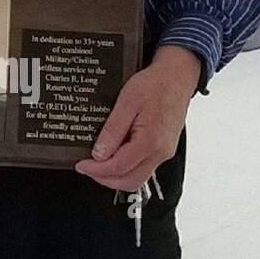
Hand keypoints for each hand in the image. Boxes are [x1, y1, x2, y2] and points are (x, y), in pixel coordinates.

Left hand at [75, 45, 199, 191]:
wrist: (177, 77)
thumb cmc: (155, 84)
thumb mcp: (127, 102)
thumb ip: (113, 130)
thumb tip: (99, 154)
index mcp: (151, 141)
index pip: (119, 168)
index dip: (96, 170)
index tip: (82, 165)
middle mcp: (160, 152)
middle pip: (130, 181)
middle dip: (105, 179)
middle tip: (88, 168)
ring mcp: (164, 153)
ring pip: (137, 178)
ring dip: (116, 176)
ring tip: (98, 164)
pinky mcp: (164, 149)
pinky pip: (143, 168)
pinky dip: (126, 168)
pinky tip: (114, 155)